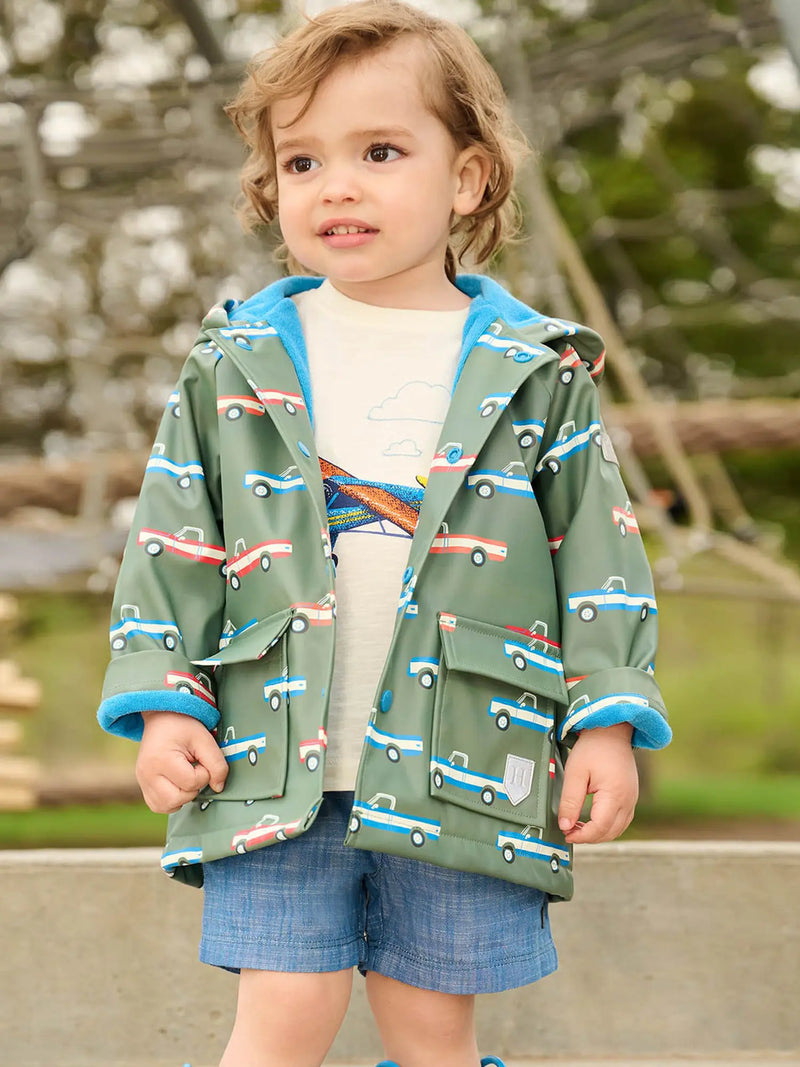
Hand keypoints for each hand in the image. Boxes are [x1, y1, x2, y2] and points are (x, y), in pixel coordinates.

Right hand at [136, 711, 227, 813]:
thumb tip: (218, 787)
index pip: (191, 782)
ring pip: (167, 806)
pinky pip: (159, 806)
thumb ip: (217, 764)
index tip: (201, 760)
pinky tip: (178, 785)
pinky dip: (172, 801)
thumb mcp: (204, 739)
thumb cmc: (182, 726)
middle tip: (194, 769)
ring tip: (186, 777)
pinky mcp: (143, 786)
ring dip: (183, 796)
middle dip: (193, 787)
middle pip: (177, 799)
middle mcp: (147, 774)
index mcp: (161, 759)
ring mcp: (142, 781)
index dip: (204, 773)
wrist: (162, 717)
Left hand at [557, 722, 638, 843]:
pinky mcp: (631, 796)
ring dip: (599, 833)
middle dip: (589, 837)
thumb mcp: (575, 772)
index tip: (566, 833)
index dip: (582, 836)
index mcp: (615, 794)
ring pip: (618, 829)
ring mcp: (632, 799)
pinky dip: (607, 825)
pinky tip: (591, 820)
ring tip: (577, 827)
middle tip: (569, 832)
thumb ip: (570, 801)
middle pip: (610, 832)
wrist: (611, 731)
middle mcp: (628, 800)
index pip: (600, 827)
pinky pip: (622, 820)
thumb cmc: (593, 748)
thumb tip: (565, 825)